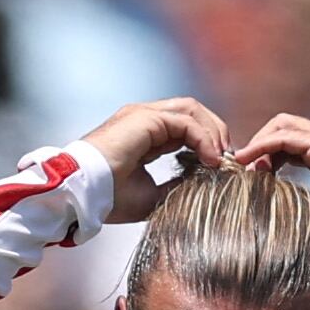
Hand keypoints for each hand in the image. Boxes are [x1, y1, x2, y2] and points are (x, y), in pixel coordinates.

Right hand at [79, 97, 232, 222]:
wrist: (82, 195)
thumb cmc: (107, 198)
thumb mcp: (151, 195)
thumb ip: (175, 185)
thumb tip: (201, 183)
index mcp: (141, 135)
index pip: (183, 127)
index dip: (205, 143)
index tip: (217, 166)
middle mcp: (142, 119)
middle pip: (192, 113)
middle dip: (215, 133)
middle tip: (227, 159)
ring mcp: (143, 114)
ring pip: (192, 111)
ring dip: (212, 132)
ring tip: (221, 158)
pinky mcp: (146, 118)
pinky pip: (186, 121)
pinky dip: (204, 138)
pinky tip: (211, 158)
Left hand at [231, 113, 309, 248]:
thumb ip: (308, 207)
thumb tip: (287, 223)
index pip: (292, 141)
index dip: (268, 154)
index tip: (252, 176)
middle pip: (285, 126)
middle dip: (260, 143)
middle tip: (244, 170)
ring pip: (283, 126)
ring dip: (257, 144)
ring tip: (241, 167)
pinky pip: (285, 138)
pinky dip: (262, 146)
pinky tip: (247, 163)